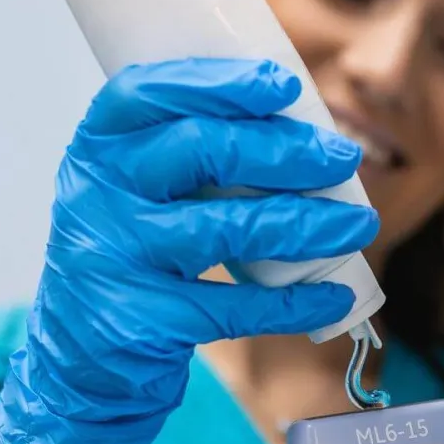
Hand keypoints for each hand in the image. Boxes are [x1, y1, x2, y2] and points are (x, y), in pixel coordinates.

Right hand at [0, 57, 377, 443]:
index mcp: (99, 148)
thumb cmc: (136, 256)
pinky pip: (231, 306)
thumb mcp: (140, 194)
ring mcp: (115, 259)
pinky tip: (333, 295)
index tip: (282, 85)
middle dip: (285, 151)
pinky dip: (291, 302)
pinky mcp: (141, 320)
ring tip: (359, 224)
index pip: (149, 93)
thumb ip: (191, 156)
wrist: (84, 360)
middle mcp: (97, 195)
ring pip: (224, 228)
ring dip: (305, 224)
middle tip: (344, 159)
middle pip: (200, 151)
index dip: (218, 83)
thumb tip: (298, 127)